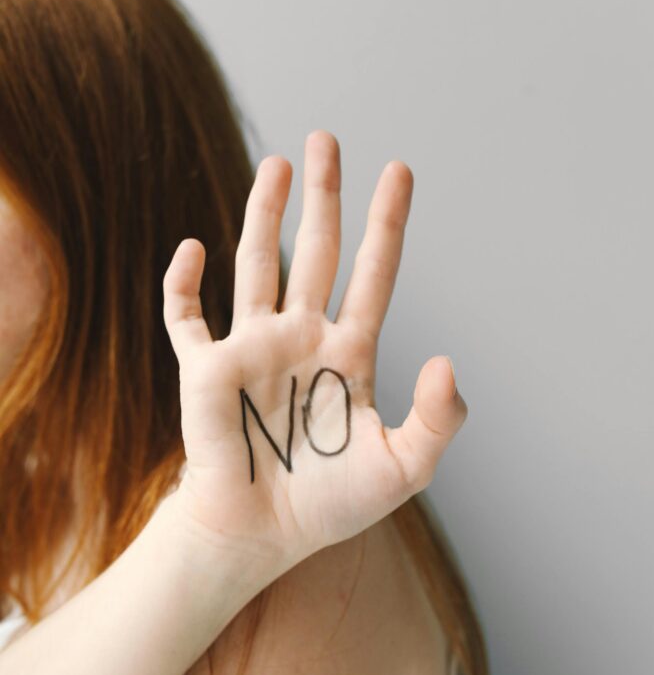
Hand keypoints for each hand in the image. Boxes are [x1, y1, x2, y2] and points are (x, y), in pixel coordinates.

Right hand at [163, 131, 467, 570]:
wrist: (263, 536)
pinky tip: (192, 249)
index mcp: (349, 354)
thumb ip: (438, 421)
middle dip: (324, 196)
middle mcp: (302, 339)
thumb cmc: (330, 507)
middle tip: (326, 138)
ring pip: (258, 263)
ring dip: (264, 212)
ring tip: (279, 161)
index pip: (373, 274)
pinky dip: (183, 284)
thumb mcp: (404, 469)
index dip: (388, 223)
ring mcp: (251, 349)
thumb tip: (448, 360)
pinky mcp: (204, 370)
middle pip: (316, 251)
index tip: (399, 170)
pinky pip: (185, 317)